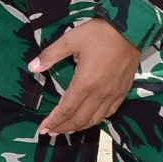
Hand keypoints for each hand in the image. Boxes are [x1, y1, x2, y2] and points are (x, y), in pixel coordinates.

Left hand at [31, 18, 140, 135]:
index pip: (66, 110)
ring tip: (66, 130)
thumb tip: (32, 67)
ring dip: (79, 127)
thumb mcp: (70, 40)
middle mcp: (100, 94)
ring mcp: (113, 95)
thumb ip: (50, 55)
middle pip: (79, 119)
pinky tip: (90, 119)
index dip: (53, 121)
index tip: (43, 128)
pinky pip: (109, 113)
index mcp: (85, 83)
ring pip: (95, 120)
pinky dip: (96, 120)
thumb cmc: (98, 34)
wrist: (130, 30)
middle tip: (51, 132)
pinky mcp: (123, 92)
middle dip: (63, 128)